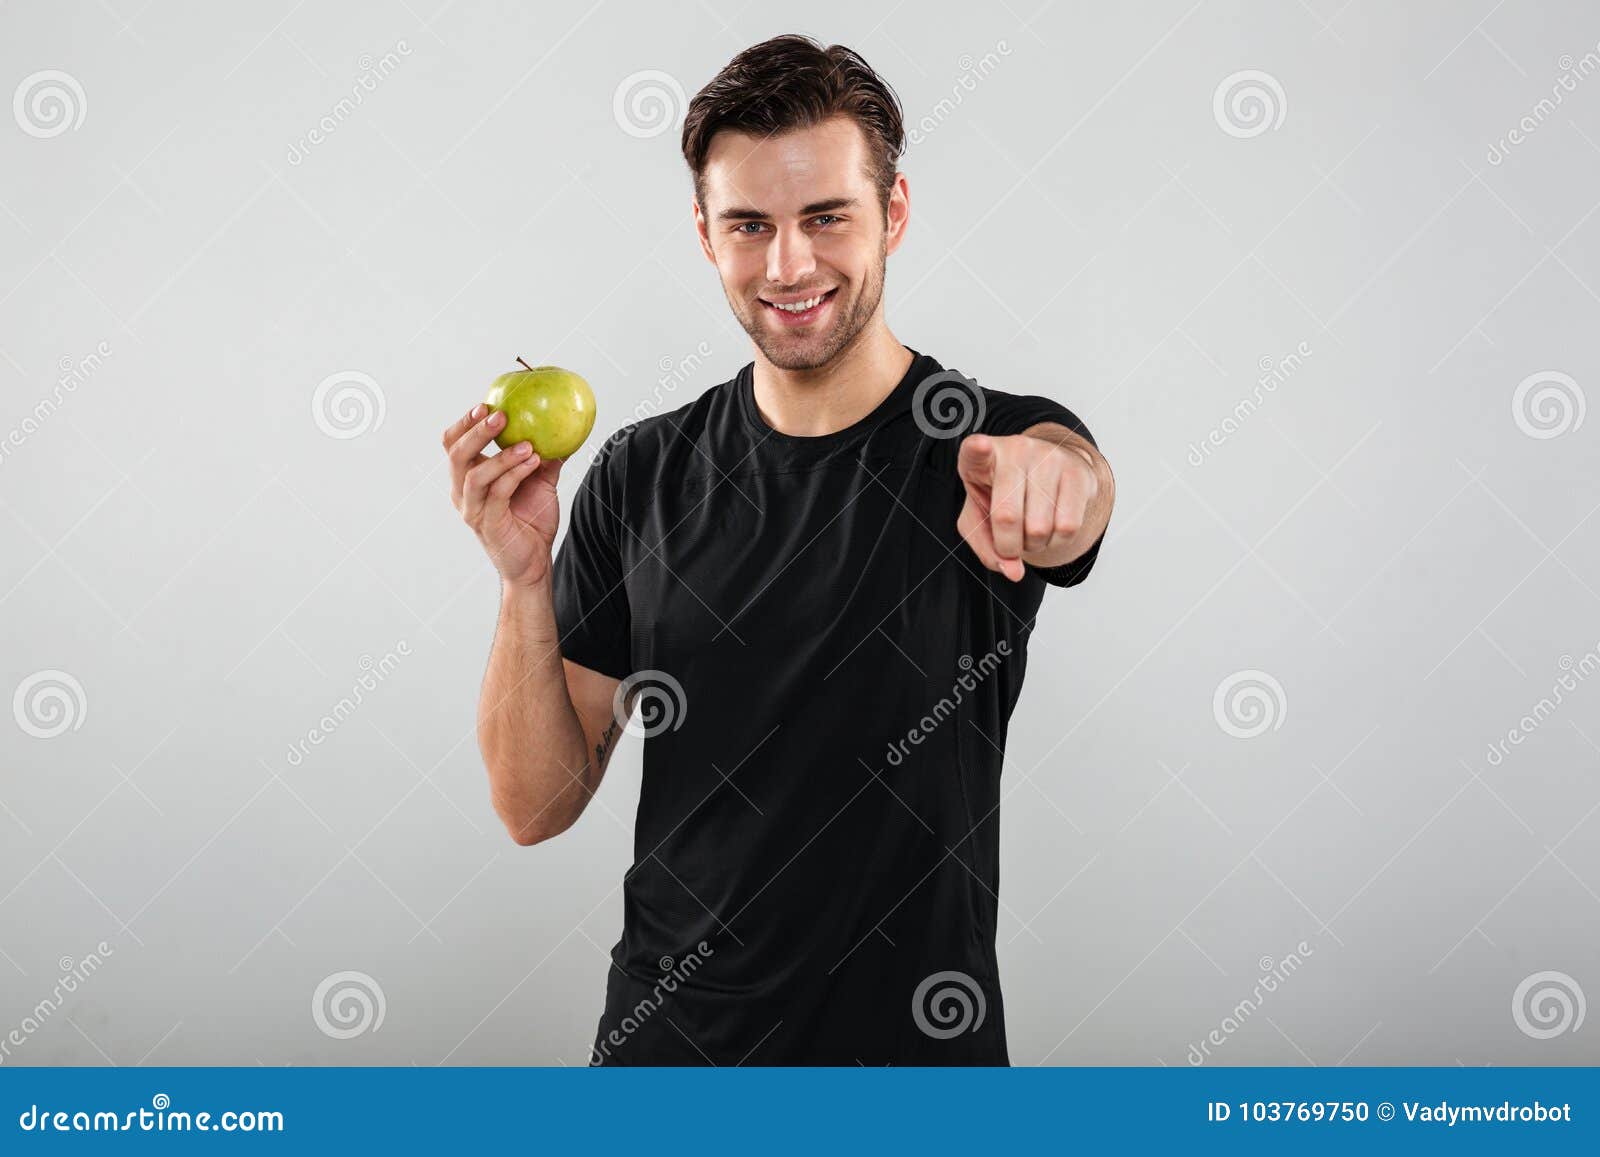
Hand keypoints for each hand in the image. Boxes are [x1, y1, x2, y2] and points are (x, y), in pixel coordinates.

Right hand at [442, 404, 564, 588]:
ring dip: (502, 456)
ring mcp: (474, 510)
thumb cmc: (532, 521)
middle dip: (476, 431)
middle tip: (500, 415)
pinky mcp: (489, 524)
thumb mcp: (540, 482)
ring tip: (528, 444)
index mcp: (468, 478)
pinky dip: (515, 474)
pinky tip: (533, 462)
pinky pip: (498, 493)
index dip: (464, 423)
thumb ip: (544, 456)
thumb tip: (562, 428)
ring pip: (475, 475)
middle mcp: (463, 493)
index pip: (454, 444)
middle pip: (456, 454)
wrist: (534, 562)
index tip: (486, 404)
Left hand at [956, 432, 1095, 581]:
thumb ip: (986, 548)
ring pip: (1040, 528)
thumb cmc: (1004, 497)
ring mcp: (1049, 457)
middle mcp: (1015, 450)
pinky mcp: (1077, 472)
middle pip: (1008, 517)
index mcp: (980, 458)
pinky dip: (1057, 542)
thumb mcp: (981, 519)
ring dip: (1034, 545)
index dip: (977, 450)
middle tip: (1011, 542)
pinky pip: (1067, 527)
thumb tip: (1013, 572)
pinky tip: (1051, 529)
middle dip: (1009, 546)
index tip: (980, 446)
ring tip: (1031, 530)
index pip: (975, 451)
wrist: (1050, 472)